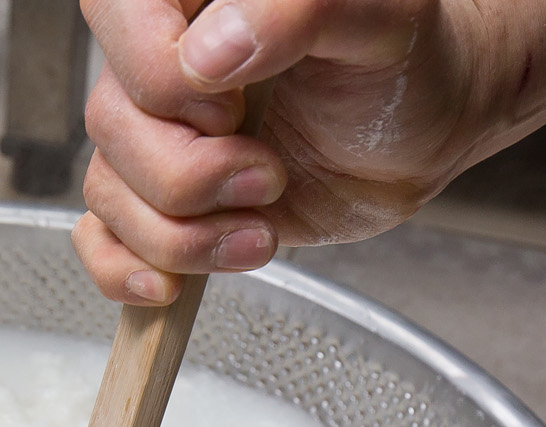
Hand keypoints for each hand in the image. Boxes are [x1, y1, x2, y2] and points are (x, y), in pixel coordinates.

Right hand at [75, 0, 545, 303]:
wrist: (442, 109)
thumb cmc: (415, 45)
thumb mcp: (377, 6)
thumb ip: (299, 1)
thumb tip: (216, 45)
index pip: (119, 34)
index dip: (169, 86)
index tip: (240, 101)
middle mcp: (160, 68)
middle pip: (112, 135)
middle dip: (194, 177)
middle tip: (270, 179)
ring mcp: (161, 142)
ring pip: (111, 203)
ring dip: (186, 238)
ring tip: (270, 223)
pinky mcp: (172, 211)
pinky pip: (104, 254)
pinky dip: (135, 280)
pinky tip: (192, 278)